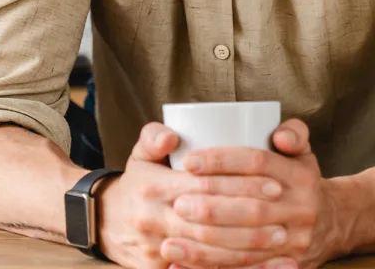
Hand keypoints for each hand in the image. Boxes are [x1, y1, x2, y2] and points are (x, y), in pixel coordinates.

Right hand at [98, 124, 284, 268]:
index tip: (273, 181)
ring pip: (212, 251)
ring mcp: (159, 248)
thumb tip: (173, 136)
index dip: (240, 184)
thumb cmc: (136, 183)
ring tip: (282, 238)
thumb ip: (153, 136)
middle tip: (284, 209)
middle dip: (251, 216)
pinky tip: (264, 267)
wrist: (107, 222)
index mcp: (152, 185)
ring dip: (250, 247)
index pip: (203, 185)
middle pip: (212, 220)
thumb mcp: (139, 155)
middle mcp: (155, 218)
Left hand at [164, 119, 348, 268]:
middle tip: (178, 204)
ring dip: (208, 246)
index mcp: (299, 175)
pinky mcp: (288, 266)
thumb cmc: (299, 175)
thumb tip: (280, 136)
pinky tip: (185, 266)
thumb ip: (292, 132)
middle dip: (212, 208)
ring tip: (173, 240)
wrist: (334, 222)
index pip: (256, 162)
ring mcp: (296, 242)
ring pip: (248, 245)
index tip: (188, 161)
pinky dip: (216, 268)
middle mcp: (301, 209)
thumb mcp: (301, 149)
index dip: (221, 161)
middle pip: (251, 208)